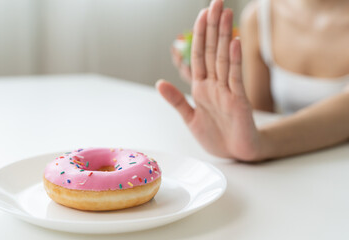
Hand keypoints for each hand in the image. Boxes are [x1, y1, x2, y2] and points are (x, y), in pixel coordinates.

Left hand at [157, 0, 266, 160]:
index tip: (202, 14)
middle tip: (216, 2)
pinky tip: (234, 43)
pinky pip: (236, 78)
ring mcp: (228, 91)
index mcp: (202, 88)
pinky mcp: (240, 101)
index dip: (200, 35)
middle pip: (213, 51)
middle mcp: (215, 85)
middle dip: (213, 27)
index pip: (200, 56)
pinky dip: (235, 61)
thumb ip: (177, 100)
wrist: (237, 153)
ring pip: (224, 59)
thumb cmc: (216, 136)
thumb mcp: (190, 119)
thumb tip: (160, 83)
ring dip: (223, 36)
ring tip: (225, 14)